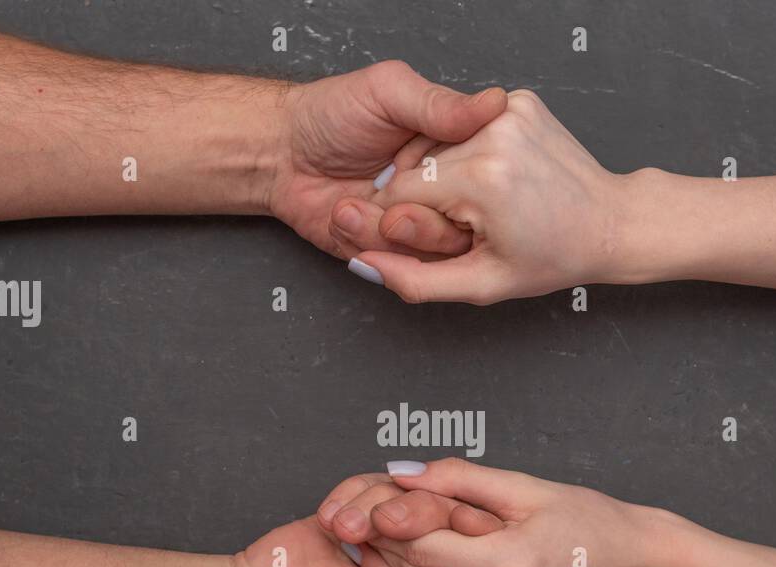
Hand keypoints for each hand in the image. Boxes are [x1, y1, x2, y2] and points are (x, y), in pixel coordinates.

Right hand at [230, 515, 522, 566]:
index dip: (460, 543)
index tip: (419, 543)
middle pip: (454, 520)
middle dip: (415, 514)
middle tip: (375, 531)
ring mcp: (393, 543)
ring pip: (418, 496)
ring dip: (378, 501)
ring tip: (343, 527)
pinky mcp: (364, 514)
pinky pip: (381, 484)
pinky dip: (355, 493)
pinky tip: (332, 517)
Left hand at [269, 61, 505, 258]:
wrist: (280, 153)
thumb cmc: (331, 113)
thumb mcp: (389, 92)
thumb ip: (440, 104)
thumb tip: (495, 103)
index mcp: (451, 151)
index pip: (483, 180)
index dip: (456, 180)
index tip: (417, 164)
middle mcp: (439, 191)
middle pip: (463, 225)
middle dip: (420, 214)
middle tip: (383, 185)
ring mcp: (414, 224)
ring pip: (430, 252)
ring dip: (384, 230)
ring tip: (349, 204)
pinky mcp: (388, 251)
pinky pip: (396, 265)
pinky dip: (364, 242)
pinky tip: (343, 217)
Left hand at [315, 460, 694, 566]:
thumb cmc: (588, 520)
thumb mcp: (527, 487)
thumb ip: (461, 480)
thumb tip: (402, 473)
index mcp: (514, 564)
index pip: (425, 546)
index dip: (388, 523)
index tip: (367, 506)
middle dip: (382, 550)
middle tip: (357, 525)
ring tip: (371, 550)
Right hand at [341, 90, 656, 303]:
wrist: (610, 223)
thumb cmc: (552, 257)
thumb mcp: (481, 283)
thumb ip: (415, 279)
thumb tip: (363, 264)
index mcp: (483, 179)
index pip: (399, 193)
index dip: (404, 222)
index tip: (429, 239)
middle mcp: (493, 134)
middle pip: (419, 167)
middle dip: (430, 200)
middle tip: (469, 226)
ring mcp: (509, 111)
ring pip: (439, 145)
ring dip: (449, 175)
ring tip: (488, 203)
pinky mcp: (519, 101)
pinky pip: (467, 129)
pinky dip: (470, 153)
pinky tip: (499, 179)